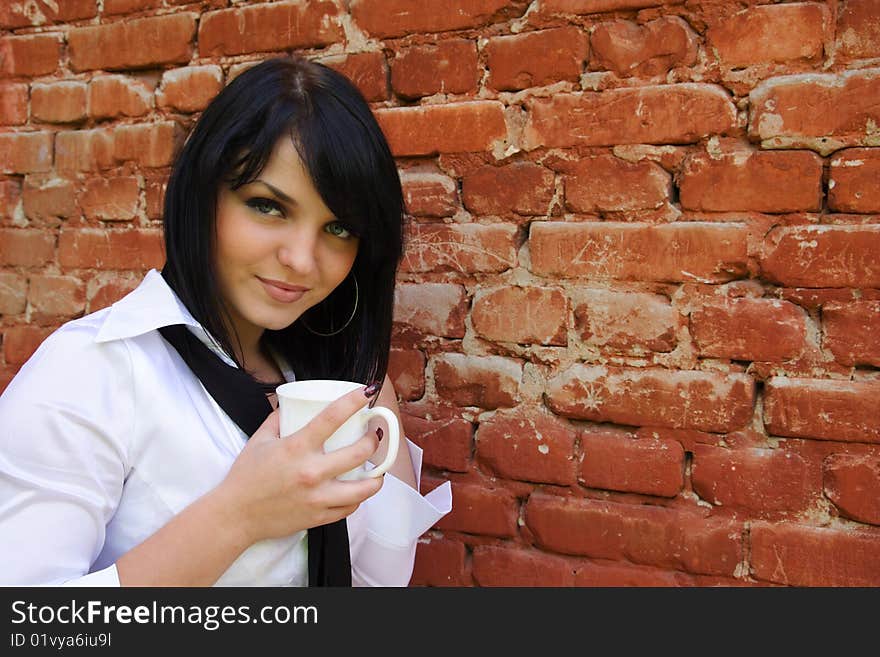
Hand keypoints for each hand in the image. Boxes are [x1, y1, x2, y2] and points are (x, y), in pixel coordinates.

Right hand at [216, 386, 382, 544]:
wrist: (236, 516)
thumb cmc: (245, 477)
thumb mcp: (259, 440)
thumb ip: (277, 418)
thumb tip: (291, 403)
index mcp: (296, 448)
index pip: (332, 417)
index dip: (354, 401)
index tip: (366, 392)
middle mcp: (311, 472)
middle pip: (359, 452)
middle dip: (373, 440)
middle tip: (373, 435)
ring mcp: (318, 497)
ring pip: (363, 487)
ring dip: (376, 475)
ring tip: (378, 468)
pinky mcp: (319, 517)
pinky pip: (350, 507)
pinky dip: (358, 497)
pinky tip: (358, 489)